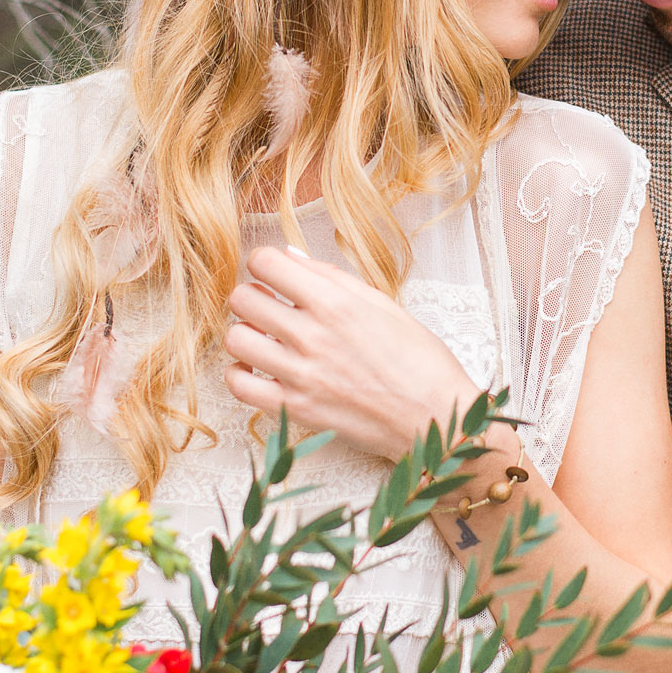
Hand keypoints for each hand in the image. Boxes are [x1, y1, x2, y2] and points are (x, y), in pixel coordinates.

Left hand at [223, 246, 481, 461]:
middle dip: (253, 294)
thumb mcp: (383, 304)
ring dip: (246, 332)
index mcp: (336, 302)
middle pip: (243, 299)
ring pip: (236, 339)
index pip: (267, 263)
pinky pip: (240, 386)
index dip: (265, 262)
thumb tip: (290, 256)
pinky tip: (258, 368)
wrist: (435, 416)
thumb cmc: (419, 359)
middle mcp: (313, 336)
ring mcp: (301, 375)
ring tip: (264, 337)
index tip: (275, 273)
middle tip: (268, 303)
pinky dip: (241, 374)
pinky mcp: (296, 410)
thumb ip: (331, 278)